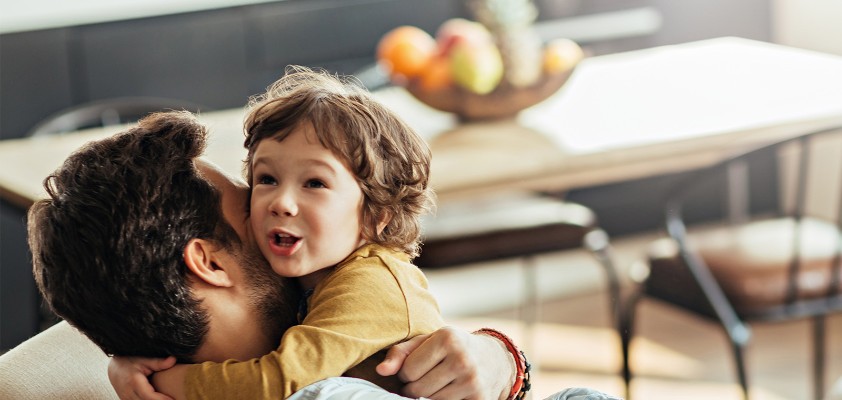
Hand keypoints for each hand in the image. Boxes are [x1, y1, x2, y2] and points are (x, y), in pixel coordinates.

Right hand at [108, 356, 176, 399]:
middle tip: (176, 399)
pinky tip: (159, 398)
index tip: (173, 399)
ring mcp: (127, 399)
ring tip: (169, 398)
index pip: (149, 396)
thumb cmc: (129, 362)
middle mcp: (128, 394)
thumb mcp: (144, 360)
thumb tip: (173, 360)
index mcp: (134, 382)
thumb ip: (158, 362)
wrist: (115, 368)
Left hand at [376, 326, 513, 399]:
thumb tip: (380, 371)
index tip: (417, 368)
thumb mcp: (427, 341)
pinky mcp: (480, 399)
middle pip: (417, 389)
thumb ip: (400, 353)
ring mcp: (472, 381)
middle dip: (414, 387)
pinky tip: (449, 392)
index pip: (407, 371)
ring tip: (436, 385)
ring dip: (427, 397)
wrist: (494, 359)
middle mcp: (462, 359)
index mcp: (447, 338)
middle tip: (425, 378)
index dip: (407, 373)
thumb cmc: (452, 348)